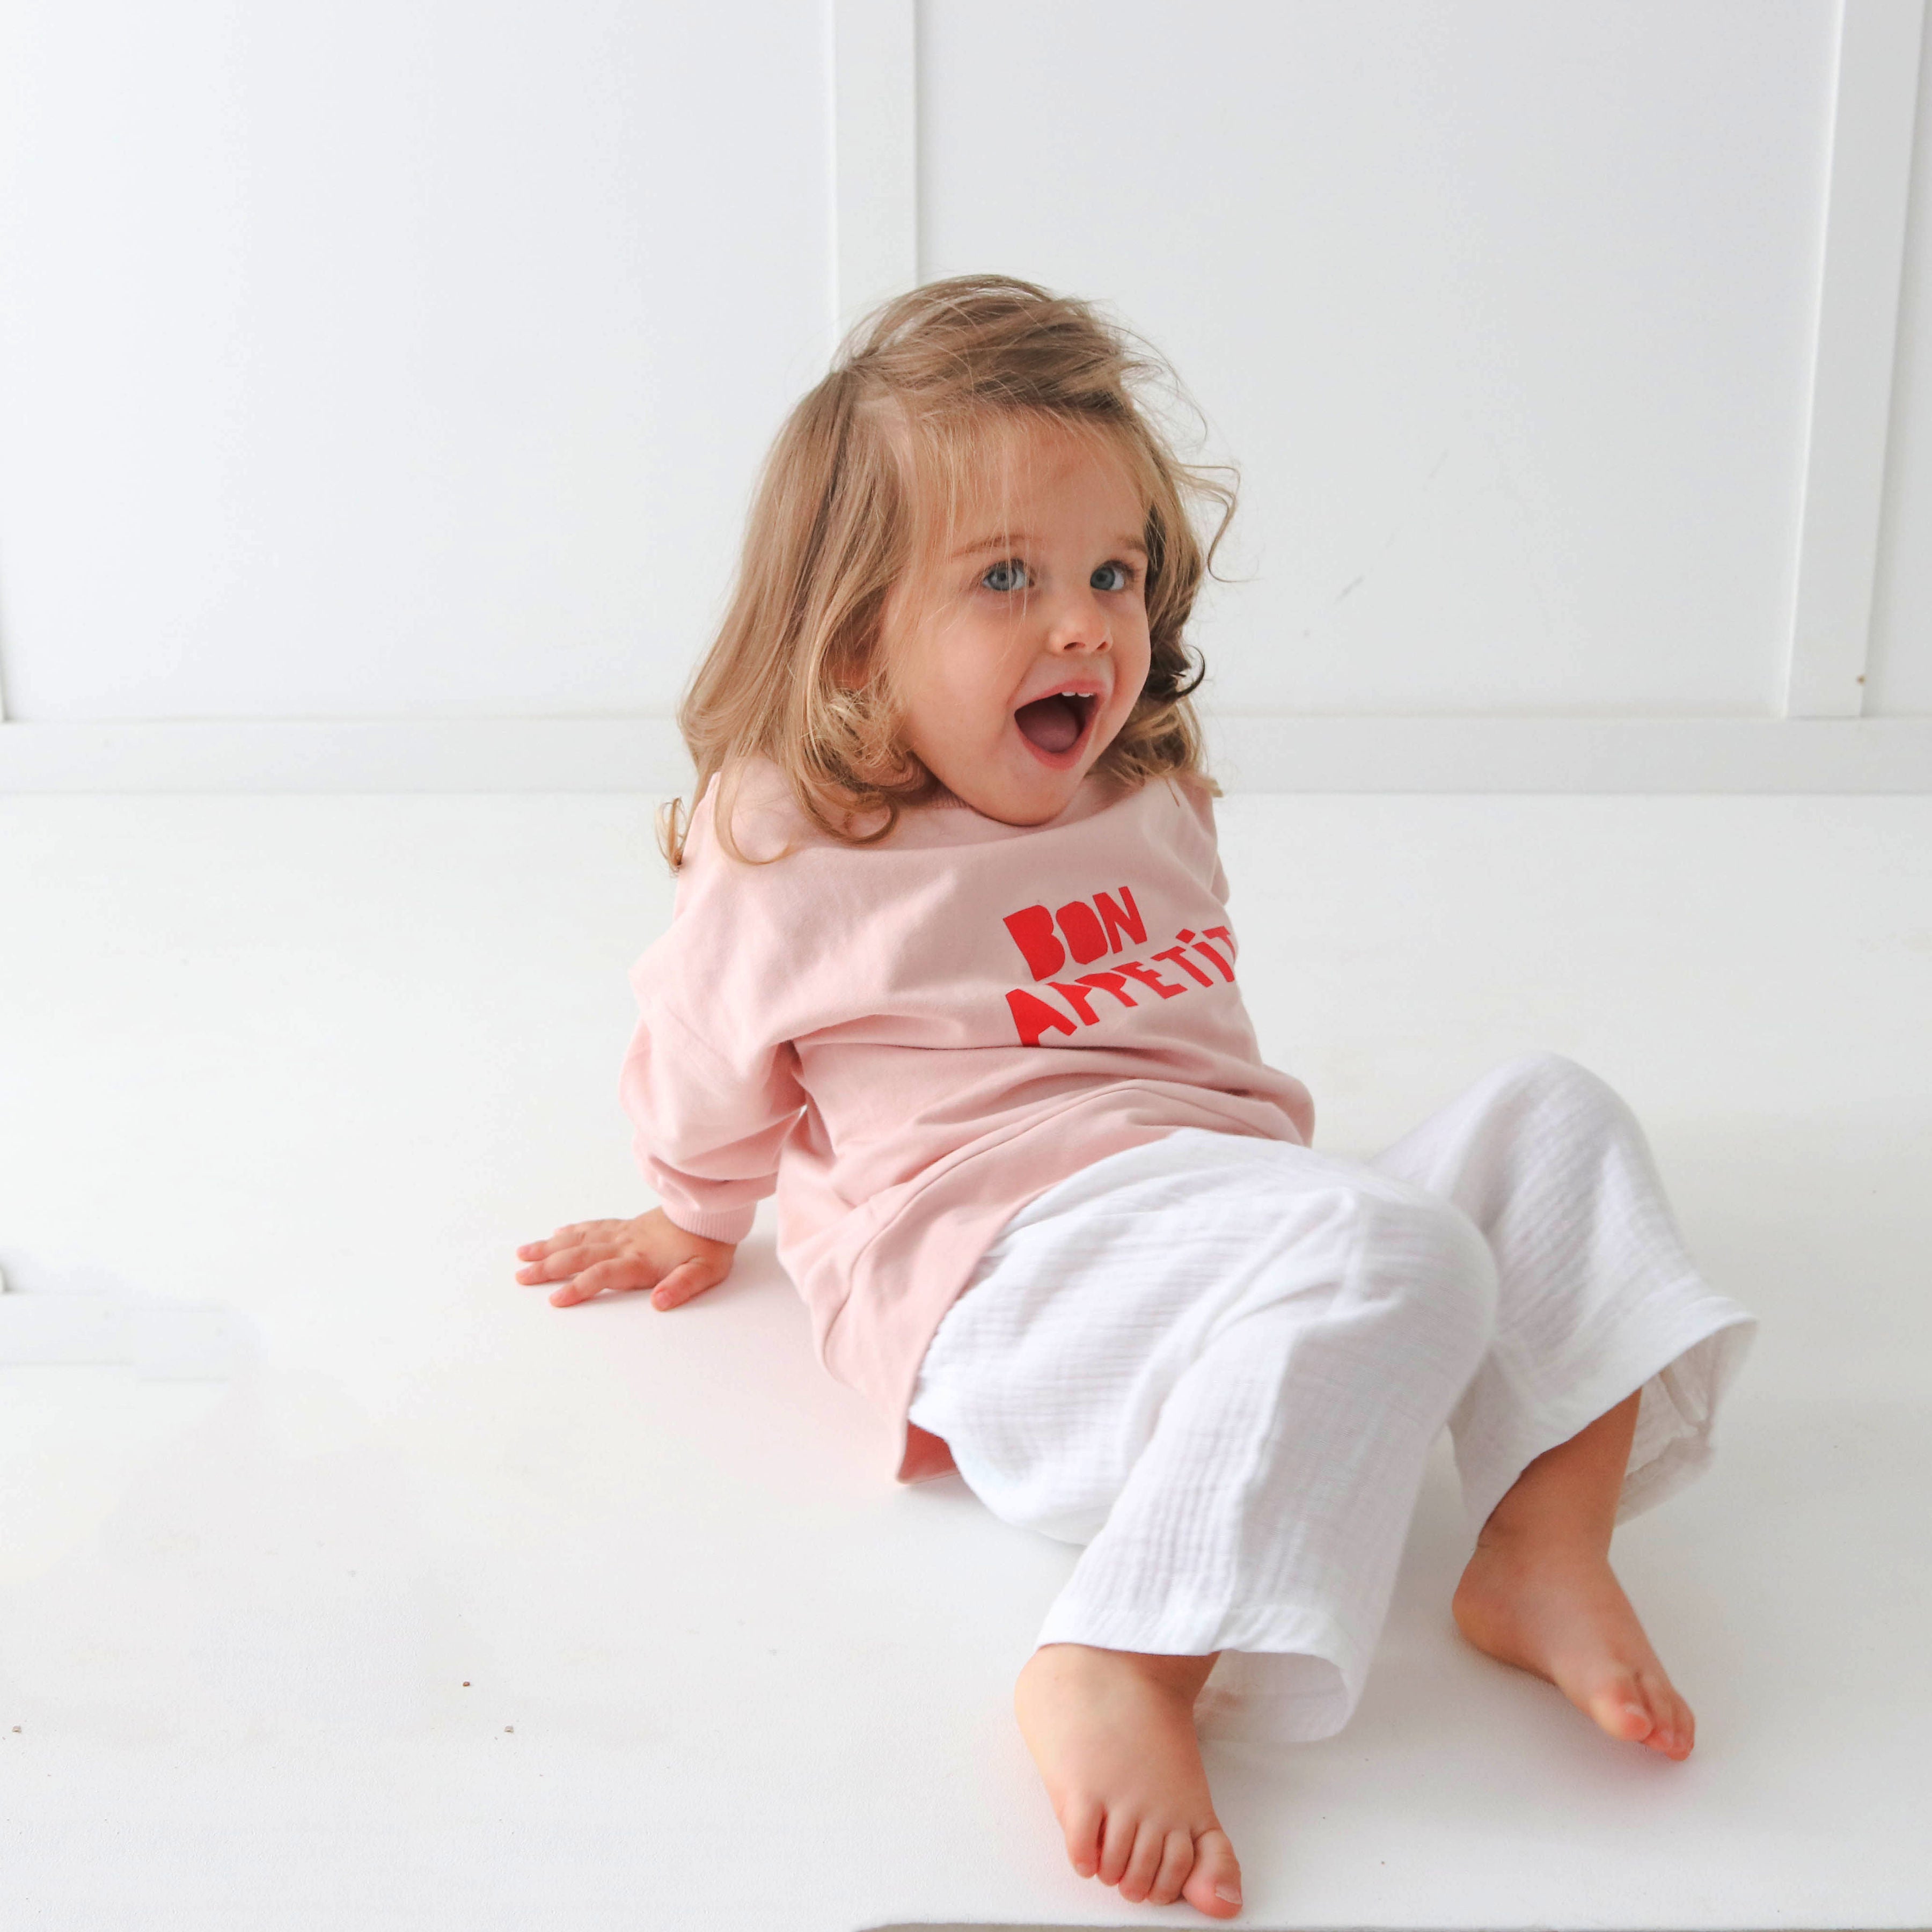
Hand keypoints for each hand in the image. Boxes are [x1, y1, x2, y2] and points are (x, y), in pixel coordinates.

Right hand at [513, 1210, 735, 1309]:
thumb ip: (682, 1287)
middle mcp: (626, 1244)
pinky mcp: (628, 1225)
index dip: (578, 1287)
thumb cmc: (709, 1246)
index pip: (602, 1274)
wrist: (714, 1212)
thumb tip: (659, 1302)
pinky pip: (594, 1226)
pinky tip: (557, 1234)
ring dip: (550, 1247)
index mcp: (641, 1260)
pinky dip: (572, 1230)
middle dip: (548, 1267)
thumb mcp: (705, 1272)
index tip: (554, 1299)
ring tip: (523, 1253)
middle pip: (580, 1255)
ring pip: (580, 1239)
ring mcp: (624, 1232)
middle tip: (520, 1277)